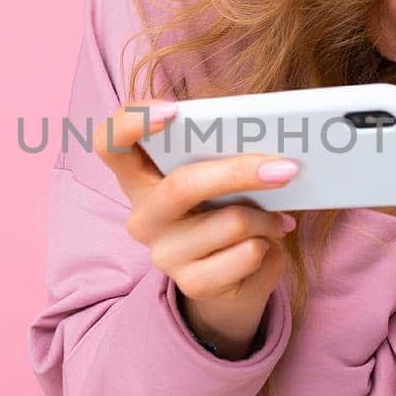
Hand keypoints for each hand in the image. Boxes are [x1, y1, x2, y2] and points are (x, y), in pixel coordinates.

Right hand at [92, 102, 299, 358]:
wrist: (231, 276)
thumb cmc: (223, 208)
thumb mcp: (217, 175)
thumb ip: (223, 152)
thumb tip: (270, 144)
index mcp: (139, 178)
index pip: (110, 143)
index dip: (132, 121)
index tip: (173, 111)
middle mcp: (143, 217)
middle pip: (182, 185)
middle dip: (239, 172)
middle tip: (285, 167)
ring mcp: (164, 254)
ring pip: (231, 221)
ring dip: (266, 217)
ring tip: (276, 218)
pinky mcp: (193, 284)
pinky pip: (247, 254)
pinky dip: (269, 245)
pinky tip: (267, 244)